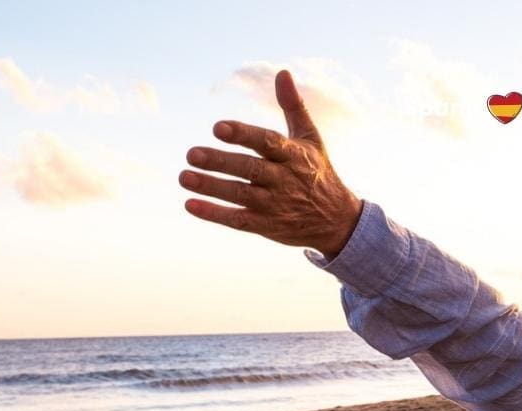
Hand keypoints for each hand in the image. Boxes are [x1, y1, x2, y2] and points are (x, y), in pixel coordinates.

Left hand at [180, 69, 362, 255]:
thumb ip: (293, 106)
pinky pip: (239, 220)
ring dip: (211, 187)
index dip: (243, 135)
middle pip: (249, 169)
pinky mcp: (267, 226)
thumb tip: (283, 72)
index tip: (218, 127)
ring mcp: (275, 205)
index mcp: (293, 155)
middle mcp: (284, 180)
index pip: (267, 142)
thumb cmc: (318, 172)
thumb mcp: (311, 138)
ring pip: (240, 195)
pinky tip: (190, 205)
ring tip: (183, 176)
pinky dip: (214, 214)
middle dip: (220, 162)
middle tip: (191, 154)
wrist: (337, 220)